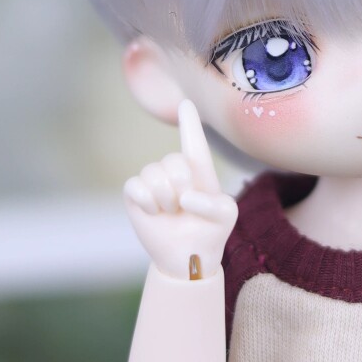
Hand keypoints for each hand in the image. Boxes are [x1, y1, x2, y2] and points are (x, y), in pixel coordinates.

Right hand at [123, 100, 237, 278]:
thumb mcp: (226, 216)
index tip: (186, 104)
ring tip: (171, 212)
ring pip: (153, 173)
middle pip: (174, 161)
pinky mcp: (135, 194)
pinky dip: (148, 201)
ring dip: (165, 199)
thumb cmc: (211, 232)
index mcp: (200, 171)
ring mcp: (153, 181)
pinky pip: (135, 185)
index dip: (190, 123)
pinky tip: (154, 212)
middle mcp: (175, 171)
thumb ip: (213, 204)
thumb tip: (184, 197)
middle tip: (185, 207)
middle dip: (181, 186)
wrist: (188, 258)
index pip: (193, 142)